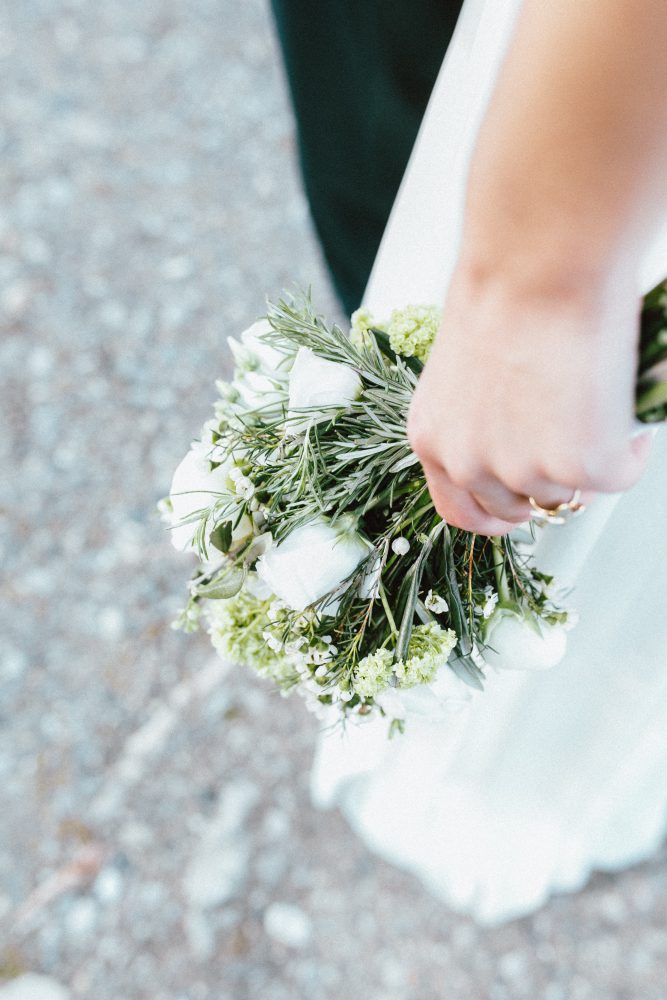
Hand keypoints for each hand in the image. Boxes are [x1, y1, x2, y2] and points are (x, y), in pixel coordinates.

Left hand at [407, 263, 652, 534]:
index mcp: (433, 439)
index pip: (460, 512)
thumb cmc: (504, 290)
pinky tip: (627, 409)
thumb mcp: (465, 369)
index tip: (520, 506)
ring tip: (599, 408)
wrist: (537, 265)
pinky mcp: (579, 466)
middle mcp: (469, 465)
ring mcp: (524, 472)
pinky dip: (632, 449)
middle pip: (518, 510)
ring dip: (588, 462)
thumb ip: (479, 415)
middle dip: (546, 485)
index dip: (496, 511)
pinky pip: (619, 476)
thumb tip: (517, 432)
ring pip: (569, 494)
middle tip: (573, 446)